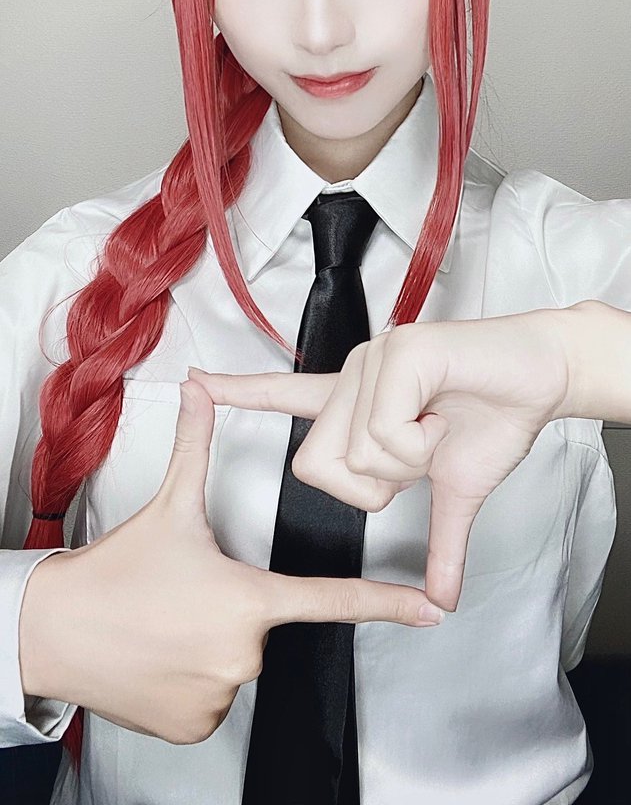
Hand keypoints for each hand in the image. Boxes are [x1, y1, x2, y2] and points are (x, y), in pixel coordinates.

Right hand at [18, 382, 444, 746]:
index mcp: (249, 599)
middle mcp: (244, 653)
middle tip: (184, 594)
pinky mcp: (195, 725)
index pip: (333, 599)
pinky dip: (194, 674)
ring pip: (236, 661)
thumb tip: (201, 390)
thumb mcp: (168, 507)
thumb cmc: (115, 575)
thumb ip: (196, 446)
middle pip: (261, 623)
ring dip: (211, 641)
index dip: (387, 604)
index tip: (428, 613)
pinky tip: (162, 653)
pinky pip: (212, 695)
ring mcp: (220, 695)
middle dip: (232, 606)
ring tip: (168, 620)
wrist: (56, 632)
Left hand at [187, 306, 571, 612]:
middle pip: (316, 464)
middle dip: (371, 485)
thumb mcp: (454, 489)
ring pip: (354, 452)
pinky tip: (444, 413)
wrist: (540, 378)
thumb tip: (443, 599)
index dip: (239, 393)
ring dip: (407, 460)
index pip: (285, 397)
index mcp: (356, 402)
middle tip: (418, 453)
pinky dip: (421, 440)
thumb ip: (437, 541)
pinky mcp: (396, 353)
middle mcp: (352, 376)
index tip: (195, 383)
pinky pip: (385, 430)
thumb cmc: (494, 419)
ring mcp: (371, 362)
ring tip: (438, 425)